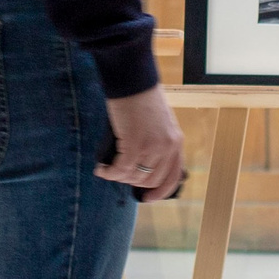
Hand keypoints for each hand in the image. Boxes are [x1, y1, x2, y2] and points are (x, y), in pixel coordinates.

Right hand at [100, 84, 187, 204]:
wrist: (133, 80)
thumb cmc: (141, 97)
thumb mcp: (159, 122)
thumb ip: (157, 142)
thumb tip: (142, 163)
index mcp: (176, 142)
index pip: (173, 177)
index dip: (160, 191)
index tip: (148, 198)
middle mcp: (168, 147)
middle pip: (151, 179)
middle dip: (132, 181)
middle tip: (118, 174)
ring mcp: (152, 147)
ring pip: (135, 176)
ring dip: (119, 177)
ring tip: (108, 170)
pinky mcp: (134, 144)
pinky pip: (121, 169)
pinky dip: (109, 172)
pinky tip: (102, 169)